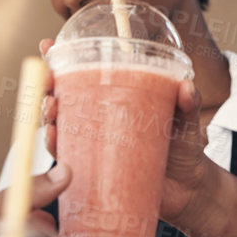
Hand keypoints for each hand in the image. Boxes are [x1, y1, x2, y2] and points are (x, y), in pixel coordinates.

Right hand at [39, 42, 207, 225]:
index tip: (49, 45)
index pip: (86, 75)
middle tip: (47, 79)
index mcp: (118, 100)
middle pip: (64, 98)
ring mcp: (96, 145)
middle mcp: (100, 120)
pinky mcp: (95, 171)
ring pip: (60, 126)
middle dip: (47, 86)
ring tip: (51, 108)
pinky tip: (55, 137)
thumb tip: (186, 88)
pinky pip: (68, 158)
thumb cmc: (185, 149)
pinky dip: (56, 147)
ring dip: (49, 115)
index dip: (63, 60)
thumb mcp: (188, 120)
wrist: (189, 190)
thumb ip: (188, 103)